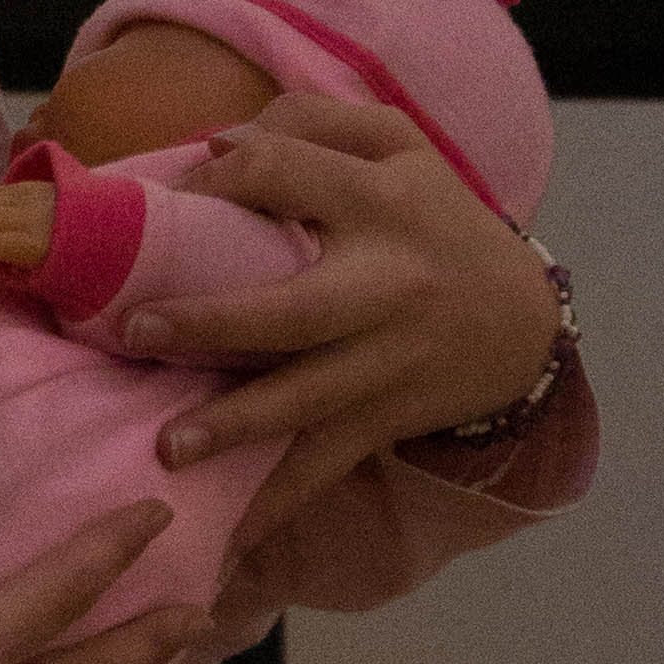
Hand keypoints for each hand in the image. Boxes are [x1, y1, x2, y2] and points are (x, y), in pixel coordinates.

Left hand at [112, 94, 558, 545]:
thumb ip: (313, 122)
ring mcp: (386, 362)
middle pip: (293, 308)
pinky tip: (227, 540)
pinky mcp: (385, 418)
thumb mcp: (400, 148)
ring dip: (236, 426)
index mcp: (381, 203)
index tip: (170, 198)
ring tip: (169, 449)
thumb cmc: (439, 221)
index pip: (285, 173)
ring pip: (307, 399)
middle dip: (213, 323)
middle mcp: (385, 285)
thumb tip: (214, 144)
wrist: (525, 321)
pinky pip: (325, 464)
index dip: (220, 178)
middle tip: (137, 332)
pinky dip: (277, 504)